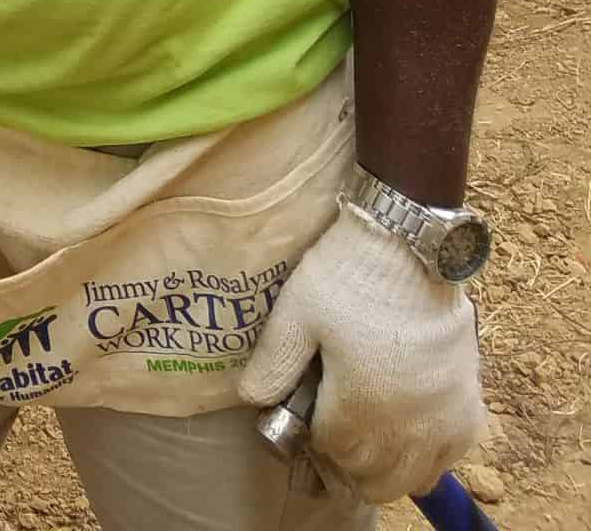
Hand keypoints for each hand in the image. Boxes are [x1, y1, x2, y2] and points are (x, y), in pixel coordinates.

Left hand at [240, 203, 486, 500]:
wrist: (410, 243)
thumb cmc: (348, 275)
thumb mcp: (297, 311)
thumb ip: (274, 361)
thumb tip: (251, 399)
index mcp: (362, 407)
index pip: (335, 453)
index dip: (317, 437)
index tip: (311, 414)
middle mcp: (408, 427)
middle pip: (376, 479)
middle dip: (351, 463)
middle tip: (338, 431)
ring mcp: (445, 419)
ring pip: (416, 478)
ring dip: (391, 470)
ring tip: (373, 439)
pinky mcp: (470, 402)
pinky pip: (453, 456)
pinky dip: (432, 457)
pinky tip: (414, 433)